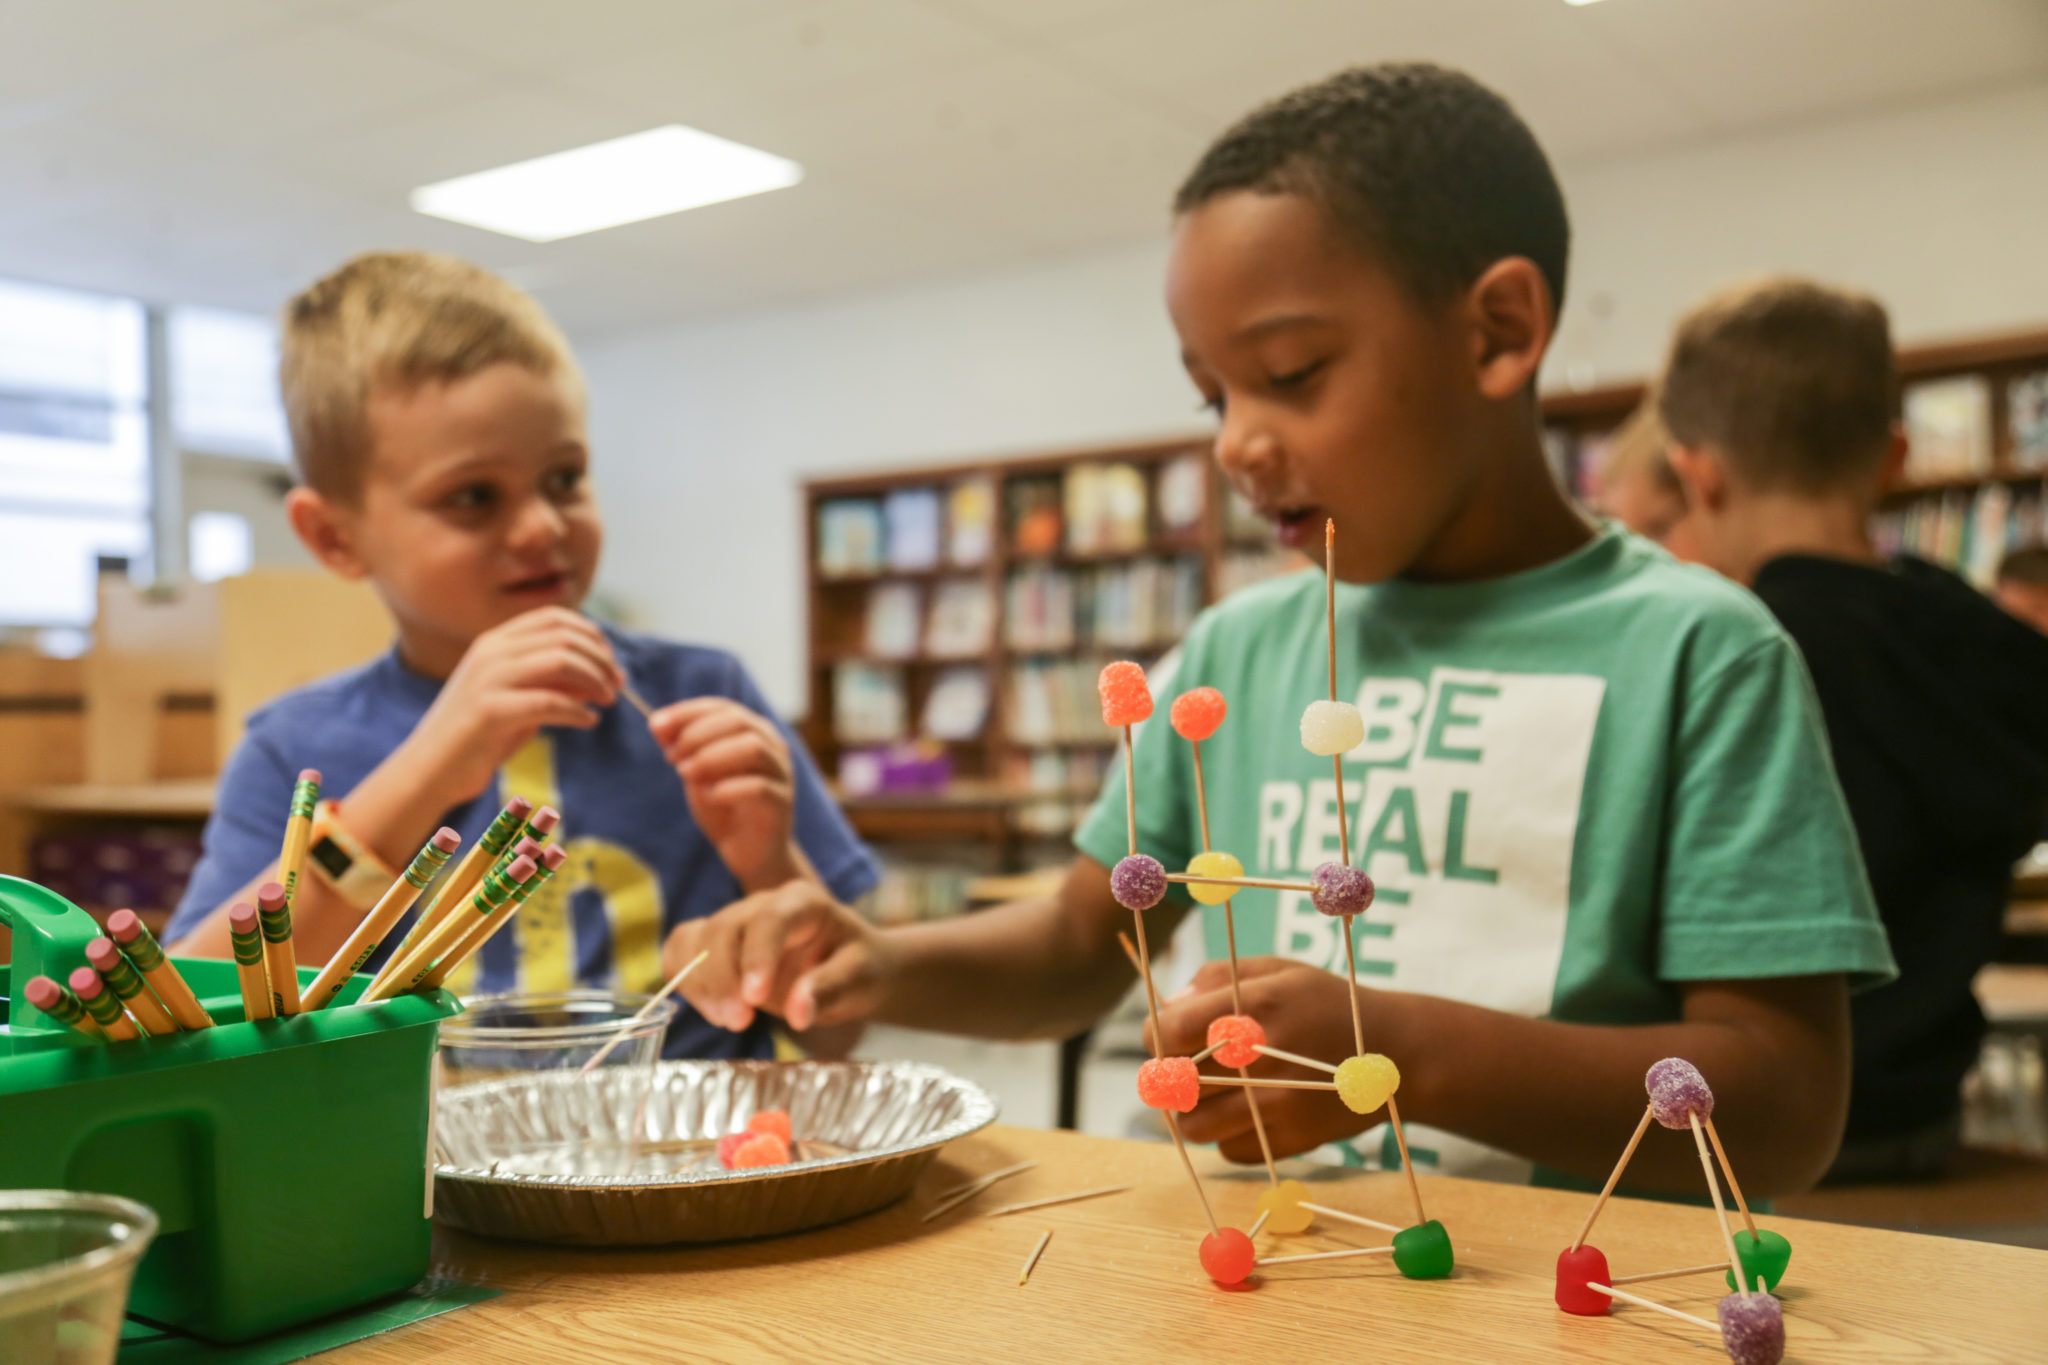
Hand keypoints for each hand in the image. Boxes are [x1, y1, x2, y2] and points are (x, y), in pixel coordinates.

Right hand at [400, 608, 620, 805]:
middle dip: (600, 659)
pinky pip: (548, 701)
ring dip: (594, 680)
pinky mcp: (489, 710)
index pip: (554, 618)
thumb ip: (552, 680)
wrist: (430, 770)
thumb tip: (601, 671)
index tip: (610, 660)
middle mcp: (490, 652)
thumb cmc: (480, 735)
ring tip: (607, 700)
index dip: (591, 635)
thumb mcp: (519, 697)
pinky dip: (577, 710)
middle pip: (564, 637)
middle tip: (618, 684)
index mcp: (495, 642)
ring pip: (560, 661)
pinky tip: (588, 721)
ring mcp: (487, 679)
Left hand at [650, 697, 797, 890]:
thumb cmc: (723, 808)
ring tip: (686, 774)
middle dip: (696, 735)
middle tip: (671, 757)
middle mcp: (773, 747)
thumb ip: (681, 749)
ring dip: (711, 757)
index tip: (655, 725)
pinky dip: (727, 788)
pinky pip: (758, 787)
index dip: (687, 712)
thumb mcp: (696, 774)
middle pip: (738, 721)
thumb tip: (656, 723)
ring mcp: (781, 774)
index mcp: (753, 732)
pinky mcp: (782, 803)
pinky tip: (709, 797)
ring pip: (753, 748)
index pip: (722, 707)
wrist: (749, 853)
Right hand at [661, 881, 890, 1031]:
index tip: (754, 999)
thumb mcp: (860, 977)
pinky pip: (682, 949)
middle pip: (723, 928)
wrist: (853, 967)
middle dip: (722, 978)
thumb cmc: (860, 967)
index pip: (769, 919)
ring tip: (729, 1021)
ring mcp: (736, 921)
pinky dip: (684, 980)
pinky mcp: (718, 944)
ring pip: (696, 939)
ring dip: (700, 984)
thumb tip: (799, 1013)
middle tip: (739, 1022)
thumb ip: (829, 989)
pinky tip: (712, 1010)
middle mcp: (763, 904)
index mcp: (802, 902)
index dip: (756, 957)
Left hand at [1149, 956, 1386, 1163]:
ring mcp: (1277, 1106)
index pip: (1168, 1032)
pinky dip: (1227, 1135)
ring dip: (1189, 1113)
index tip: (1164, 1036)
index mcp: (1254, 1009)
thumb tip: (1168, 1008)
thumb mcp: (1277, 971)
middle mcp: (1262, 1061)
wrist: (1399, 1052)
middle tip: (1179, 1069)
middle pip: (1173, 1085)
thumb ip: (1216, 979)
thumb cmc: (1327, 1004)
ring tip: (1205, 1094)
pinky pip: (1229, 1150)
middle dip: (1167, 1077)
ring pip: (1193, 1127)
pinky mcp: (1292, 1140)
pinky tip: (1245, 1112)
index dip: (1155, 1036)